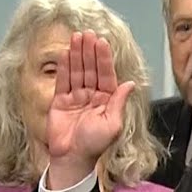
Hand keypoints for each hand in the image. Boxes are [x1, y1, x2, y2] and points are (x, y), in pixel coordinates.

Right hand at [46, 30, 134, 187]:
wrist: (72, 158)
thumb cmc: (94, 145)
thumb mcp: (112, 124)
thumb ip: (119, 102)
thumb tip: (130, 83)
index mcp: (107, 100)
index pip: (106, 75)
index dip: (103, 59)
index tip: (102, 42)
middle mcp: (92, 96)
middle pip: (91, 69)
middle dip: (89, 51)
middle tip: (88, 33)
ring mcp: (76, 97)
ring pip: (77, 71)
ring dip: (77, 54)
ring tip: (77, 37)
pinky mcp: (60, 101)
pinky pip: (63, 81)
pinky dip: (64, 67)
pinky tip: (67, 53)